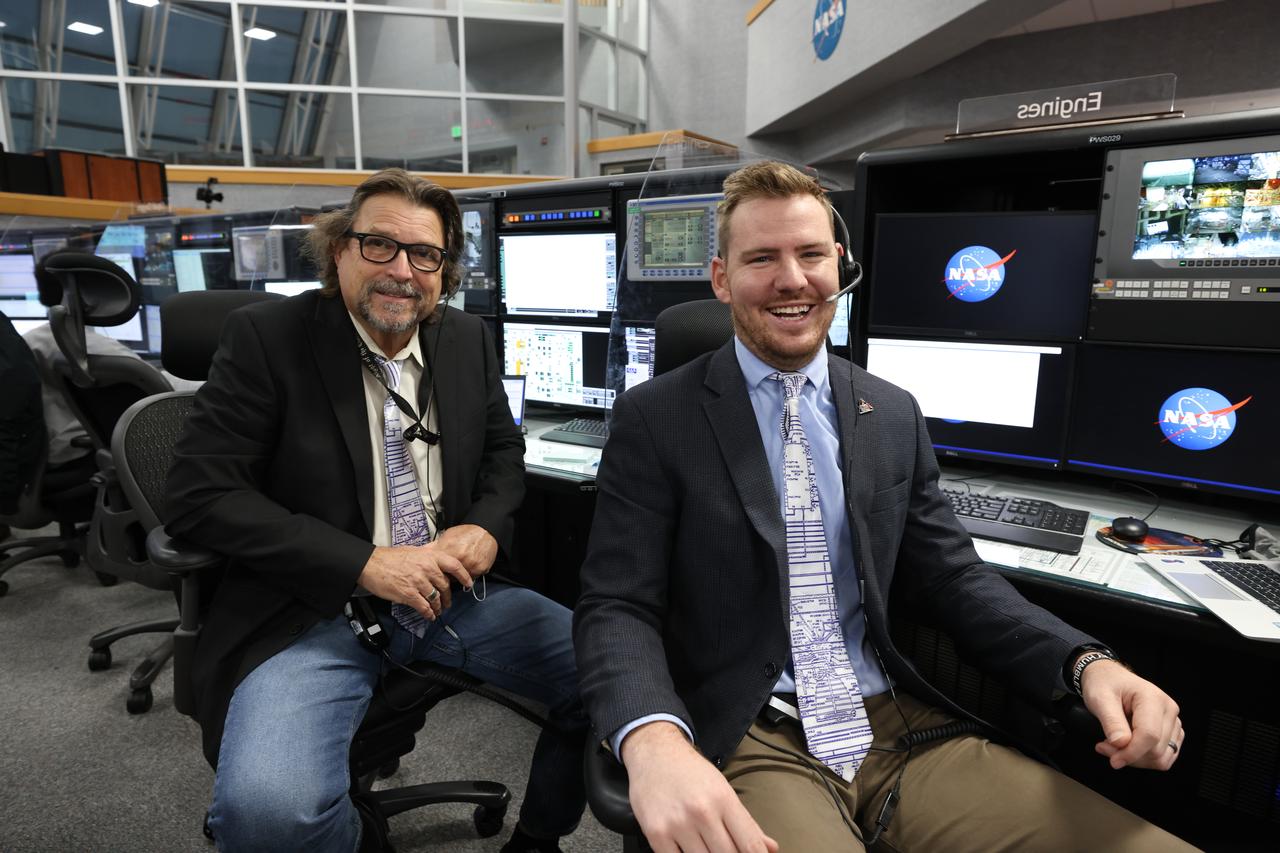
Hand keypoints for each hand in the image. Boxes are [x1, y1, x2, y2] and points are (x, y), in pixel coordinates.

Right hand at [356, 544, 469, 619]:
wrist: (371, 564)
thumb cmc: (391, 557)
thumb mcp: (415, 551)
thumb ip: (429, 555)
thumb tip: (439, 557)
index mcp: (430, 556)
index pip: (455, 566)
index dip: (464, 576)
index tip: (468, 584)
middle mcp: (427, 569)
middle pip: (445, 586)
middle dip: (448, 597)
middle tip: (448, 602)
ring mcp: (418, 582)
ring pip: (436, 598)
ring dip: (438, 607)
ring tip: (438, 610)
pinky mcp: (408, 594)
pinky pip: (424, 607)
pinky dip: (429, 613)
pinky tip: (429, 616)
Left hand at [435, 524, 497, 579]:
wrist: (486, 530)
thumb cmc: (465, 532)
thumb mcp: (448, 535)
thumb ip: (437, 546)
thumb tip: (424, 552)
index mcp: (448, 550)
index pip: (436, 569)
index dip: (436, 571)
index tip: (436, 571)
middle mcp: (459, 558)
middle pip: (447, 577)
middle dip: (446, 576)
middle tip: (448, 573)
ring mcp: (470, 564)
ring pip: (460, 580)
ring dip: (458, 577)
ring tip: (459, 571)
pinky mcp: (480, 568)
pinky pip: (471, 578)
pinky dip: (469, 575)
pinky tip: (469, 568)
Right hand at [621, 722, 777, 852]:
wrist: (654, 753)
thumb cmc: (691, 772)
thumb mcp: (723, 789)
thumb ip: (747, 822)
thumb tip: (770, 848)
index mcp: (723, 799)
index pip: (750, 844)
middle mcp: (702, 812)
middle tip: (727, 849)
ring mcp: (677, 824)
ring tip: (708, 846)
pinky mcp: (656, 833)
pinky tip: (688, 849)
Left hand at [1080, 659, 1182, 770]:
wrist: (1109, 678)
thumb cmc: (1104, 684)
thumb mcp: (1099, 698)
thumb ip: (1111, 721)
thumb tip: (1121, 743)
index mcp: (1153, 698)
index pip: (1149, 735)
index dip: (1131, 752)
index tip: (1113, 760)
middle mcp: (1169, 710)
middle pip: (1156, 750)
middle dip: (1129, 755)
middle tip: (1105, 746)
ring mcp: (1173, 721)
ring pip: (1161, 758)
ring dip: (1136, 759)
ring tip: (1114, 746)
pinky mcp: (1171, 732)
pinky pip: (1163, 757)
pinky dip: (1144, 758)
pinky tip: (1127, 747)